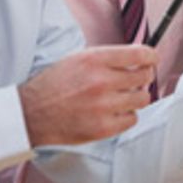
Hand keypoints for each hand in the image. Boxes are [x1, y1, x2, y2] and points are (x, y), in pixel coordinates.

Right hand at [18, 45, 155, 145]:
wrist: (31, 113)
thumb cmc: (53, 85)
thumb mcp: (77, 59)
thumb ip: (107, 58)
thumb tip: (137, 56)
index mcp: (94, 59)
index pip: (140, 54)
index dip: (151, 56)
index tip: (151, 59)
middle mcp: (101, 81)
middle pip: (145, 76)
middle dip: (144, 76)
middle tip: (137, 80)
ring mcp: (103, 106)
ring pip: (142, 99)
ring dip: (136, 97)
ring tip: (122, 97)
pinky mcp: (103, 127)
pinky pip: (132, 119)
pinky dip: (126, 116)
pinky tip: (113, 112)